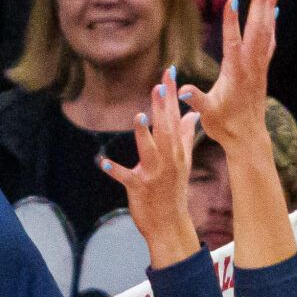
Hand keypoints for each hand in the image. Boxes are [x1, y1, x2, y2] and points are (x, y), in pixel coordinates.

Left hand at [98, 70, 200, 266]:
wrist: (169, 223)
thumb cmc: (173, 189)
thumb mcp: (182, 161)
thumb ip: (184, 136)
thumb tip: (192, 115)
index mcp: (177, 151)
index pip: (175, 118)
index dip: (172, 96)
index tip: (169, 73)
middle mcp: (168, 160)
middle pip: (166, 130)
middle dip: (162, 108)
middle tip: (159, 86)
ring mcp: (154, 175)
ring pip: (149, 151)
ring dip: (143, 134)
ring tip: (138, 116)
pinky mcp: (139, 189)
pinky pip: (126, 178)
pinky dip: (116, 170)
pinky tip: (104, 162)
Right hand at [178, 0, 279, 150]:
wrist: (247, 137)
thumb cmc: (225, 125)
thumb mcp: (207, 115)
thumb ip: (197, 101)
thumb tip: (182, 91)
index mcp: (235, 74)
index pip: (233, 44)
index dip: (231, 23)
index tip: (231, 1)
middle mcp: (251, 66)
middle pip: (257, 30)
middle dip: (261, 4)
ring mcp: (259, 66)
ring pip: (266, 31)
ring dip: (269, 7)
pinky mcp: (262, 69)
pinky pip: (269, 41)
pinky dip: (271, 23)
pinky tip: (272, 12)